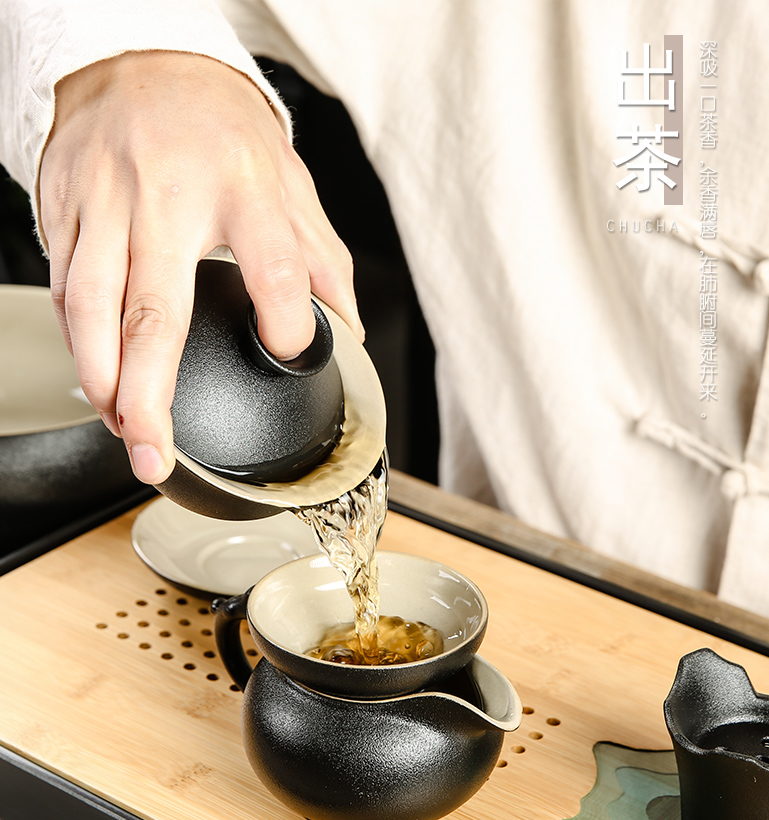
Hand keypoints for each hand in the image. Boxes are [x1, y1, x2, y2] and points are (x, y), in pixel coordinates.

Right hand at [39, 50, 362, 483]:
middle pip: (154, 309)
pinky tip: (95, 376)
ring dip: (102, 380)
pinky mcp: (64, 204)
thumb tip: (348, 333)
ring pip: (91, 305)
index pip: (273, 265)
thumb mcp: (292, 183)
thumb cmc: (222, 130)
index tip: (287, 356)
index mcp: (244, 186)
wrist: (145, 61)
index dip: (285, 321)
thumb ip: (323, 261)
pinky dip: (75, 340)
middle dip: (151, 394)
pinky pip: (62, 285)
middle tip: (155, 452)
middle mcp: (169, 194)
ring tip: (121, 428)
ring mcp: (107, 199)